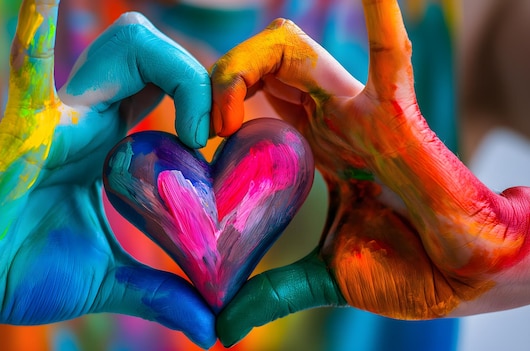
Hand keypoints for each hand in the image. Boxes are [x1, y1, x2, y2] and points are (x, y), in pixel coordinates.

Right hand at [0, 1, 214, 347]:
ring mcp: (58, 120)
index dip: (203, 101)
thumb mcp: (113, 282)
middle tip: (213, 135)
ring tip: (197, 131)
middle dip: (196, 79)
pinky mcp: (24, 135)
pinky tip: (38, 1)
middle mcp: (89, 121)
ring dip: (172, 70)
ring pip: (121, 52)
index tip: (222, 144)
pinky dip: (33, 36)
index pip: (166, 90)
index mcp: (111, 146)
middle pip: (152, 57)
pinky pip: (28, 75)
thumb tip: (214, 332)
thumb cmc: (27, 274)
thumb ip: (164, 295)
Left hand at [212, 0, 529, 345]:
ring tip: (224, 108)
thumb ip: (272, 292)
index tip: (194, 144)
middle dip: (221, 79)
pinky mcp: (397, 116)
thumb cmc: (407, 268)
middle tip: (201, 126)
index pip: (252, 99)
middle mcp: (330, 119)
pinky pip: (390, 59)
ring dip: (249, 61)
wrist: (463, 278)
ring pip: (295, 51)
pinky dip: (382, 21)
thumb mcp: (323, 276)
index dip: (216, 106)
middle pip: (263, 65)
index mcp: (313, 147)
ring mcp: (360, 111)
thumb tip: (222, 329)